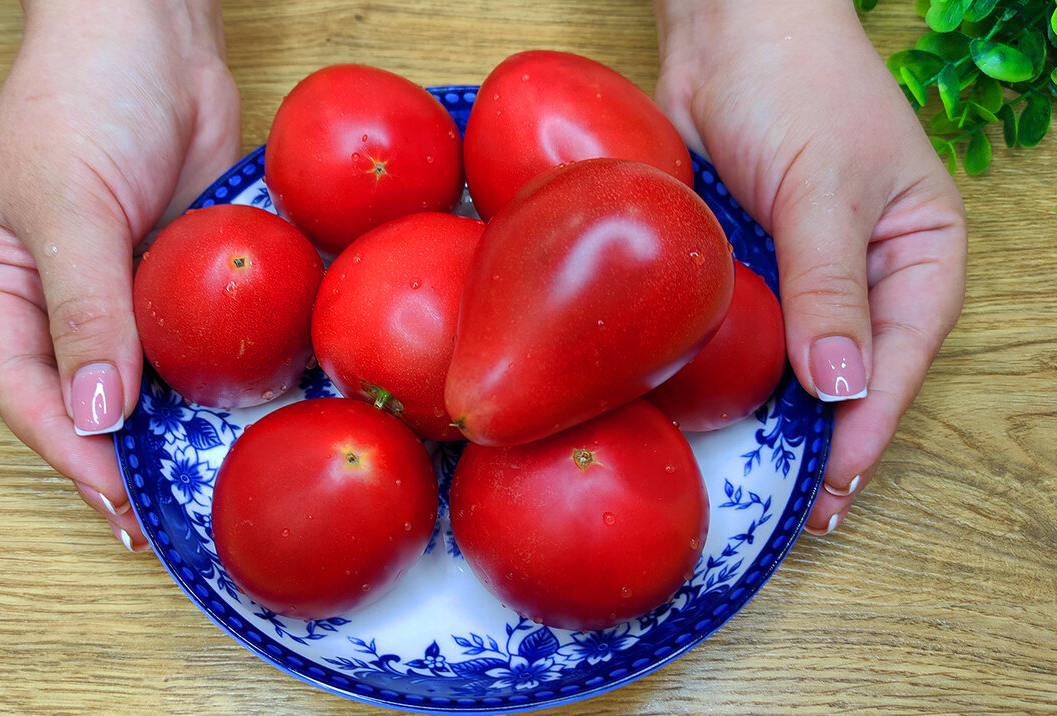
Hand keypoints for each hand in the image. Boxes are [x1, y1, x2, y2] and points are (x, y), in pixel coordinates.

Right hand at [0, 0, 239, 550]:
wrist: (156, 32)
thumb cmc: (83, 95)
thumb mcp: (68, 204)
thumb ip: (85, 310)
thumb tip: (99, 412)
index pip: (27, 393)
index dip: (71, 452)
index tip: (121, 499)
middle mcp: (63, 304)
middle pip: (89, 402)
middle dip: (127, 459)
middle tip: (174, 514)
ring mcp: (130, 293)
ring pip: (150, 381)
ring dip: (181, 428)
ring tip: (217, 479)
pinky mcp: (186, 278)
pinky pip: (201, 340)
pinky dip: (222, 376)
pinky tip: (253, 411)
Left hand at [652, 0, 966, 533]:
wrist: (724, 28)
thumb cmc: (798, 82)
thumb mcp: (825, 188)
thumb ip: (829, 287)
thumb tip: (840, 387)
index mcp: (919, 254)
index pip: (900, 357)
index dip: (867, 425)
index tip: (832, 485)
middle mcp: (865, 273)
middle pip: (850, 374)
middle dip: (822, 437)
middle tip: (788, 506)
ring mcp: (802, 273)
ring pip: (795, 362)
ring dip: (774, 415)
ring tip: (749, 478)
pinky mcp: (747, 266)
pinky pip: (745, 332)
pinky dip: (733, 370)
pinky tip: (712, 412)